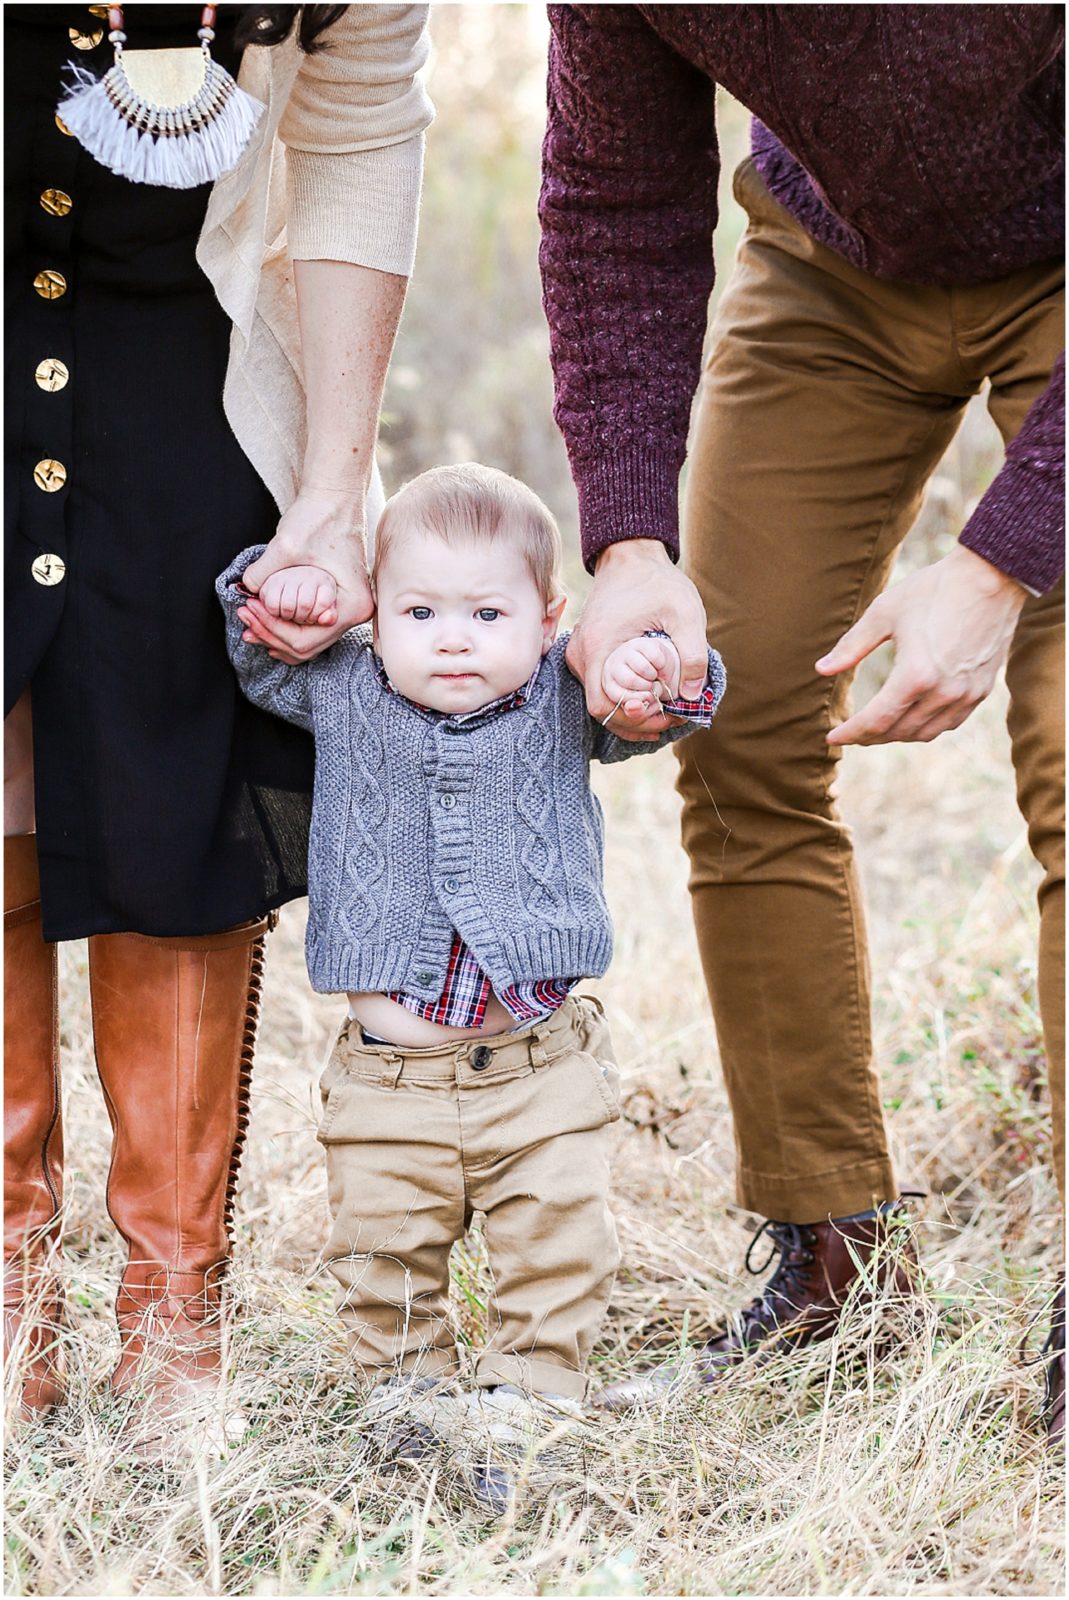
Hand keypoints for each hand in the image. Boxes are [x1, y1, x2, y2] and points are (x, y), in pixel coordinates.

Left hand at [239, 489, 373, 663]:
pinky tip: (266, 619)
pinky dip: (288, 626)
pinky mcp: (336, 600)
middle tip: (245, 621)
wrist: (334, 497)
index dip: (272, 629)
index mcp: (351, 605)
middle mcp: (354, 612)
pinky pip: (311, 626)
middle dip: (272, 636)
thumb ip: (261, 573)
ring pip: (308, 641)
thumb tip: (244, 593)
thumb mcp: (286, 547)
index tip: (249, 610)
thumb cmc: (319, 517)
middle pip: (307, 646)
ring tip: (251, 623)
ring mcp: (346, 607)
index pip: (306, 639)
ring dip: (277, 635)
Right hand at [567, 541, 708, 741]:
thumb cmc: (657, 582)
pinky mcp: (587, 652)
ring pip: (601, 700)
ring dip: (631, 711)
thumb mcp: (686, 612)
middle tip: (671, 719)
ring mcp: (580, 654)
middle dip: (637, 721)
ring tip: (664, 711)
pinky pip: (601, 686)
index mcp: (598, 647)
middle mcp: (581, 654)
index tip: (663, 714)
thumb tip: (692, 696)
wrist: (630, 556)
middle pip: (601, 709)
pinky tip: (649, 700)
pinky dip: (623, 697)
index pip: (603, 706)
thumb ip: (693, 654)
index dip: (633, 720)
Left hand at [817, 544, 1027, 745]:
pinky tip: (910, 719)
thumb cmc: (933, 590)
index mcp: (915, 675)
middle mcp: (943, 692)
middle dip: (870, 737)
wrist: (991, 577)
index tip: (831, 737)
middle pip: (898, 731)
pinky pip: (949, 723)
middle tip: (851, 733)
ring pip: (924, 733)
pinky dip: (925, 727)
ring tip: (877, 729)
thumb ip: (851, 646)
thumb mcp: (884, 613)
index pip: (876, 721)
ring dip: (897, 735)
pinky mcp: (981, 690)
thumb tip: (821, 670)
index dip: (851, 733)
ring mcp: (966, 694)